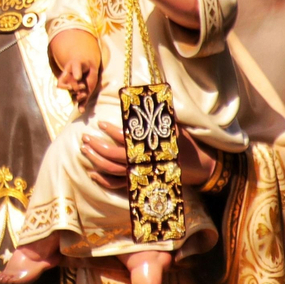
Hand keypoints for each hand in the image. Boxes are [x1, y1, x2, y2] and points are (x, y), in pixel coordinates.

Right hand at [56, 57, 98, 106]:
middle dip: (76, 90)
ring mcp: (77, 91)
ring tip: (85, 93)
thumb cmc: (81, 63)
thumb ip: (76, 70)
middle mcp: (70, 86)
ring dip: (79, 98)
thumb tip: (77, 78)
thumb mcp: (78, 64)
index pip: (60, 85)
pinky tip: (82, 111)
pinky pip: (81, 103)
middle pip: (70, 92)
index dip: (64, 87)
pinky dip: (81, 107)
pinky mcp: (84, 94)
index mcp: (65, 78)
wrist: (89, 65)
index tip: (71, 86)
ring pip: (75, 98)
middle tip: (83, 85)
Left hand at [79, 122, 215, 188]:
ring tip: (84, 149)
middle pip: (114, 157)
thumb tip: (146, 97)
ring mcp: (141, 174)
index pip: (128, 140)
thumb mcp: (175, 127)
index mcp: (153, 147)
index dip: (112, 131)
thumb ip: (159, 115)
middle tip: (84, 136)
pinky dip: (103, 181)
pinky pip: (117, 186)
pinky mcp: (140, 183)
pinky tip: (92, 173)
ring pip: (113, 171)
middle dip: (97, 146)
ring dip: (96, 160)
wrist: (200, 167)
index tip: (100, 123)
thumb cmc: (186, 144)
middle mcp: (145, 162)